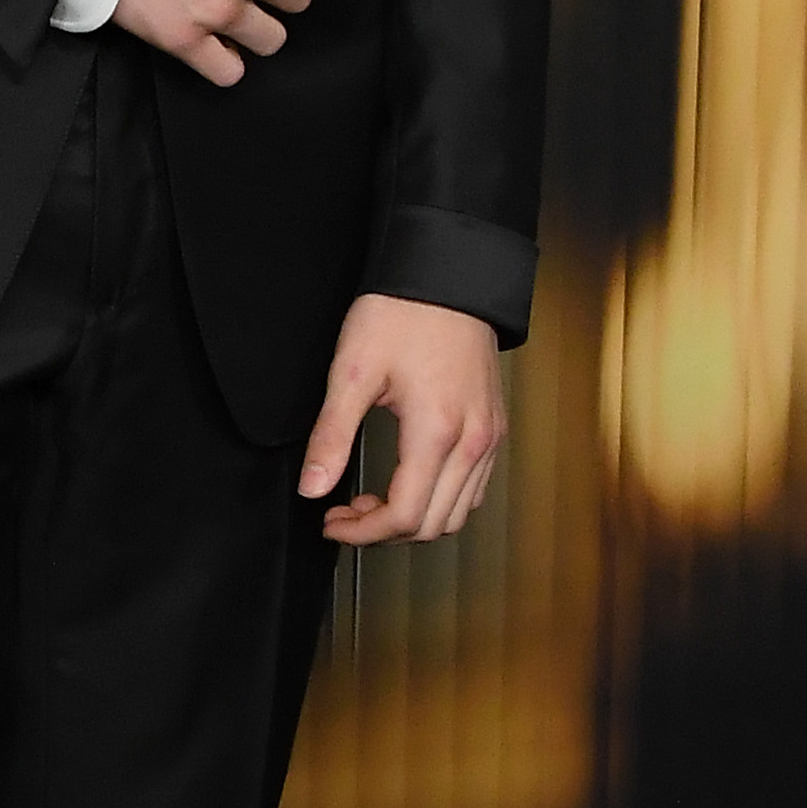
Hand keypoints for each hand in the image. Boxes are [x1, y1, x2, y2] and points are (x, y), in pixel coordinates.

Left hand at [299, 296, 504, 545]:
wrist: (447, 274)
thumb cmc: (401, 313)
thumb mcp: (353, 371)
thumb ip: (331, 435)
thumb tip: (312, 487)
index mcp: (437, 432)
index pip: (404, 516)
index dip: (362, 533)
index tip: (330, 522)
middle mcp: (473, 442)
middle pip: (433, 525)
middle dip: (383, 532)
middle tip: (343, 513)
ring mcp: (490, 437)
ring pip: (458, 513)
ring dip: (413, 520)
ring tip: (371, 501)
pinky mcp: (494, 427)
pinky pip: (473, 488)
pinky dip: (439, 501)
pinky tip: (406, 481)